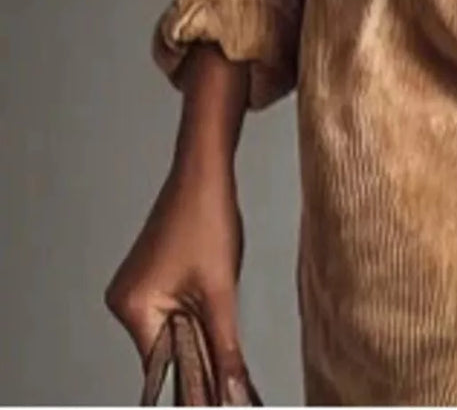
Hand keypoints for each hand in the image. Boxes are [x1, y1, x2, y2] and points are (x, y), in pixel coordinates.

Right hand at [103, 142, 254, 403]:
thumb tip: (233, 394)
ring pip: (173, 330)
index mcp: (132, 307)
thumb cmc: (208, 219)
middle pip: (167, 350)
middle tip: (234, 379)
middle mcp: (124, 301)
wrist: (205, 169)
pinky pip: (172, 310)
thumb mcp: (221, 291)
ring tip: (226, 327)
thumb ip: (225, 348)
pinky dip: (196, 315)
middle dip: (200, 359)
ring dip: (201, 334)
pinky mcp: (149, 276)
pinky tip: (216, 306)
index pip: (162, 367)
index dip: (194, 386)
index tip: (220, 400)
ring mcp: (135, 288)